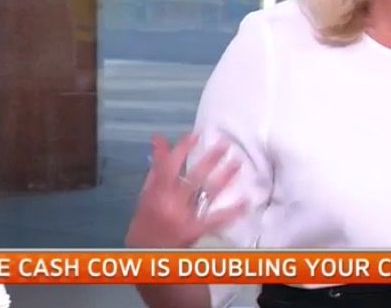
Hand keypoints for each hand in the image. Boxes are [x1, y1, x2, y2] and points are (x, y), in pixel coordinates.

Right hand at [125, 133, 246, 248]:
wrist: (146, 255)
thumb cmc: (145, 225)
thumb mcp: (145, 198)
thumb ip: (154, 173)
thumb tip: (160, 145)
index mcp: (157, 193)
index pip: (168, 166)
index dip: (181, 149)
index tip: (195, 134)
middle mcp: (170, 202)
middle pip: (193, 176)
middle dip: (210, 159)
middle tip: (226, 144)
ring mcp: (184, 216)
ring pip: (206, 193)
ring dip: (224, 177)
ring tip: (238, 163)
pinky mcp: (195, 230)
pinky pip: (216, 219)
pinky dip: (231, 211)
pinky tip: (246, 201)